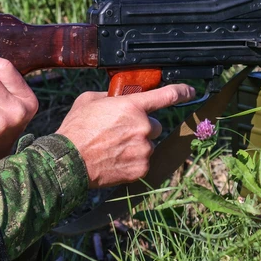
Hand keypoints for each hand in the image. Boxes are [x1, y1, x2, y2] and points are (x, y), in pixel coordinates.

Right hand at [56, 84, 195, 188]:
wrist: (69, 161)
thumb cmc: (76, 129)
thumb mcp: (89, 100)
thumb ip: (110, 96)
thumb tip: (118, 98)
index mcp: (132, 106)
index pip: (166, 96)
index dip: (181, 92)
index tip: (191, 91)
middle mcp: (143, 127)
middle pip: (156, 126)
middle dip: (143, 128)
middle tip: (122, 133)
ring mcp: (144, 149)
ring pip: (148, 145)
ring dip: (137, 145)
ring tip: (113, 148)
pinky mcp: (141, 168)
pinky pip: (143, 161)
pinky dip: (133, 161)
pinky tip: (115, 159)